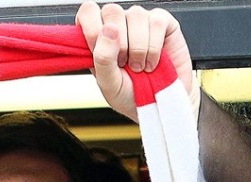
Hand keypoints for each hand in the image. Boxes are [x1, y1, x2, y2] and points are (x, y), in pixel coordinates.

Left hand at [76, 2, 197, 122]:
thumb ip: (102, 58)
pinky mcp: (162, 22)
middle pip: (112, 10)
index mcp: (98, 37)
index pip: (88, 11)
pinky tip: (152, 62)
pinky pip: (156, 22)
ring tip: (139, 67)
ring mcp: (140, 21)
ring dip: (137, 48)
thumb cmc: (130, 94)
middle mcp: (118, 24)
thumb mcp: (108, 83)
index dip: (91, 27)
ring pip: (135, 15)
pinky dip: (154, 47)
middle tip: (123, 64)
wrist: (158, 103)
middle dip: (118, 42)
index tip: (97, 50)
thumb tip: (108, 29)